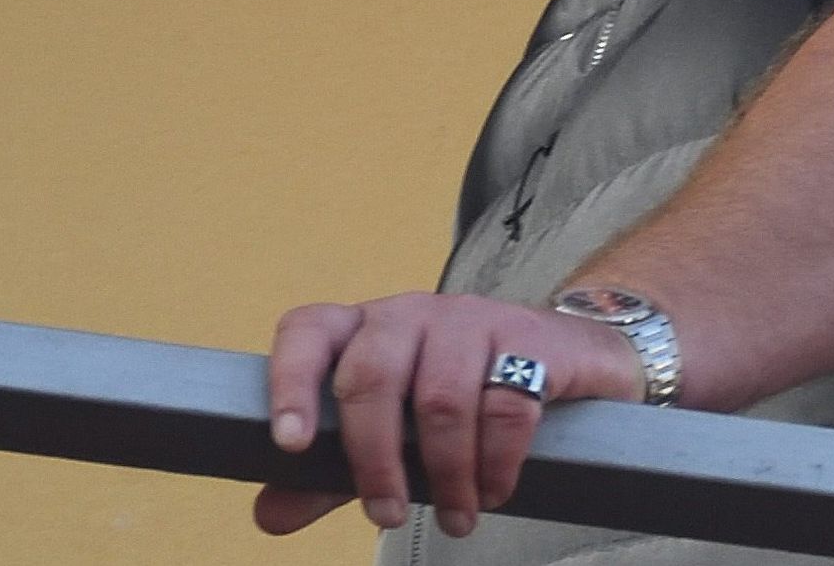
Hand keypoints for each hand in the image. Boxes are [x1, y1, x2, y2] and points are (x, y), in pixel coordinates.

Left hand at [254, 292, 645, 539]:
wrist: (565, 354)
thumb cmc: (458, 394)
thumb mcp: (390, 430)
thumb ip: (329, 472)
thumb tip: (267, 516)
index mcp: (362, 329)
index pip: (308, 331)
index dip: (290, 381)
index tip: (289, 444)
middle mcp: (409, 314)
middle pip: (372, 375)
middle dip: (375, 458)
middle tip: (388, 514)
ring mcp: (470, 319)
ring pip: (441, 398)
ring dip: (447, 473)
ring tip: (457, 519)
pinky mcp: (527, 337)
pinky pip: (505, 404)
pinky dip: (495, 462)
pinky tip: (494, 490)